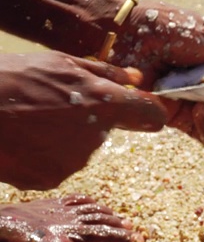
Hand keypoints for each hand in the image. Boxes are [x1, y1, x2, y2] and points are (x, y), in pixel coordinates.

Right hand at [0, 51, 166, 189]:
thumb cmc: (12, 78)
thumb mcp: (61, 62)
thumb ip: (106, 73)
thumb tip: (137, 78)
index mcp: (105, 103)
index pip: (152, 114)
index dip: (148, 111)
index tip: (141, 110)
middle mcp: (96, 137)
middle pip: (106, 130)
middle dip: (87, 119)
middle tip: (52, 104)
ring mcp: (74, 161)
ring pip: (79, 148)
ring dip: (63, 137)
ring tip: (31, 120)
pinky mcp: (51, 178)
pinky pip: (57, 165)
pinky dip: (43, 155)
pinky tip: (23, 139)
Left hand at [0, 195, 143, 241]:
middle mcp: (66, 227)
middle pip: (102, 230)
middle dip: (123, 236)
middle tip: (139, 241)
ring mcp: (60, 212)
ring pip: (94, 213)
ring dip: (113, 218)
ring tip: (126, 223)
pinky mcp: (50, 203)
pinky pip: (79, 200)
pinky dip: (94, 204)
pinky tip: (100, 206)